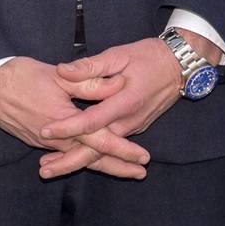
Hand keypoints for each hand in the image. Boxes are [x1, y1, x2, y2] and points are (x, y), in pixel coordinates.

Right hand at [0, 57, 148, 178]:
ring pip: (76, 157)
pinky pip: (60, 154)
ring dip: (99, 164)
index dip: (123, 149)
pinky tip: (84, 160)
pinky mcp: (32, 139)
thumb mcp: (57, 75)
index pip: (100, 140)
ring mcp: (42, 141)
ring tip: (119, 171)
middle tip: (140, 174)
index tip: (144, 158)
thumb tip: (116, 86)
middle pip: (91, 158)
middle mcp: (54, 138)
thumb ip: (88, 83)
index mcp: (64, 120)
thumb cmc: (19, 75)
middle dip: (117, 167)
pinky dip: (76, 160)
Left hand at [37, 34, 188, 178]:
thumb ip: (90, 66)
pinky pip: (110, 146)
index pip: (92, 121)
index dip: (68, 128)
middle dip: (69, 161)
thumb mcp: (118, 55)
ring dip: (77, 160)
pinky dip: (91, 154)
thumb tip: (62, 70)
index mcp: (124, 102)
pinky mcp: (133, 128)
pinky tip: (71, 157)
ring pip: (103, 151)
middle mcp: (129, 121)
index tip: (45, 131)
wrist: (179, 66)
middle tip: (44, 170)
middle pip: (97, 148)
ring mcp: (133, 127)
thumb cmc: (148, 57)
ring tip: (50, 167)